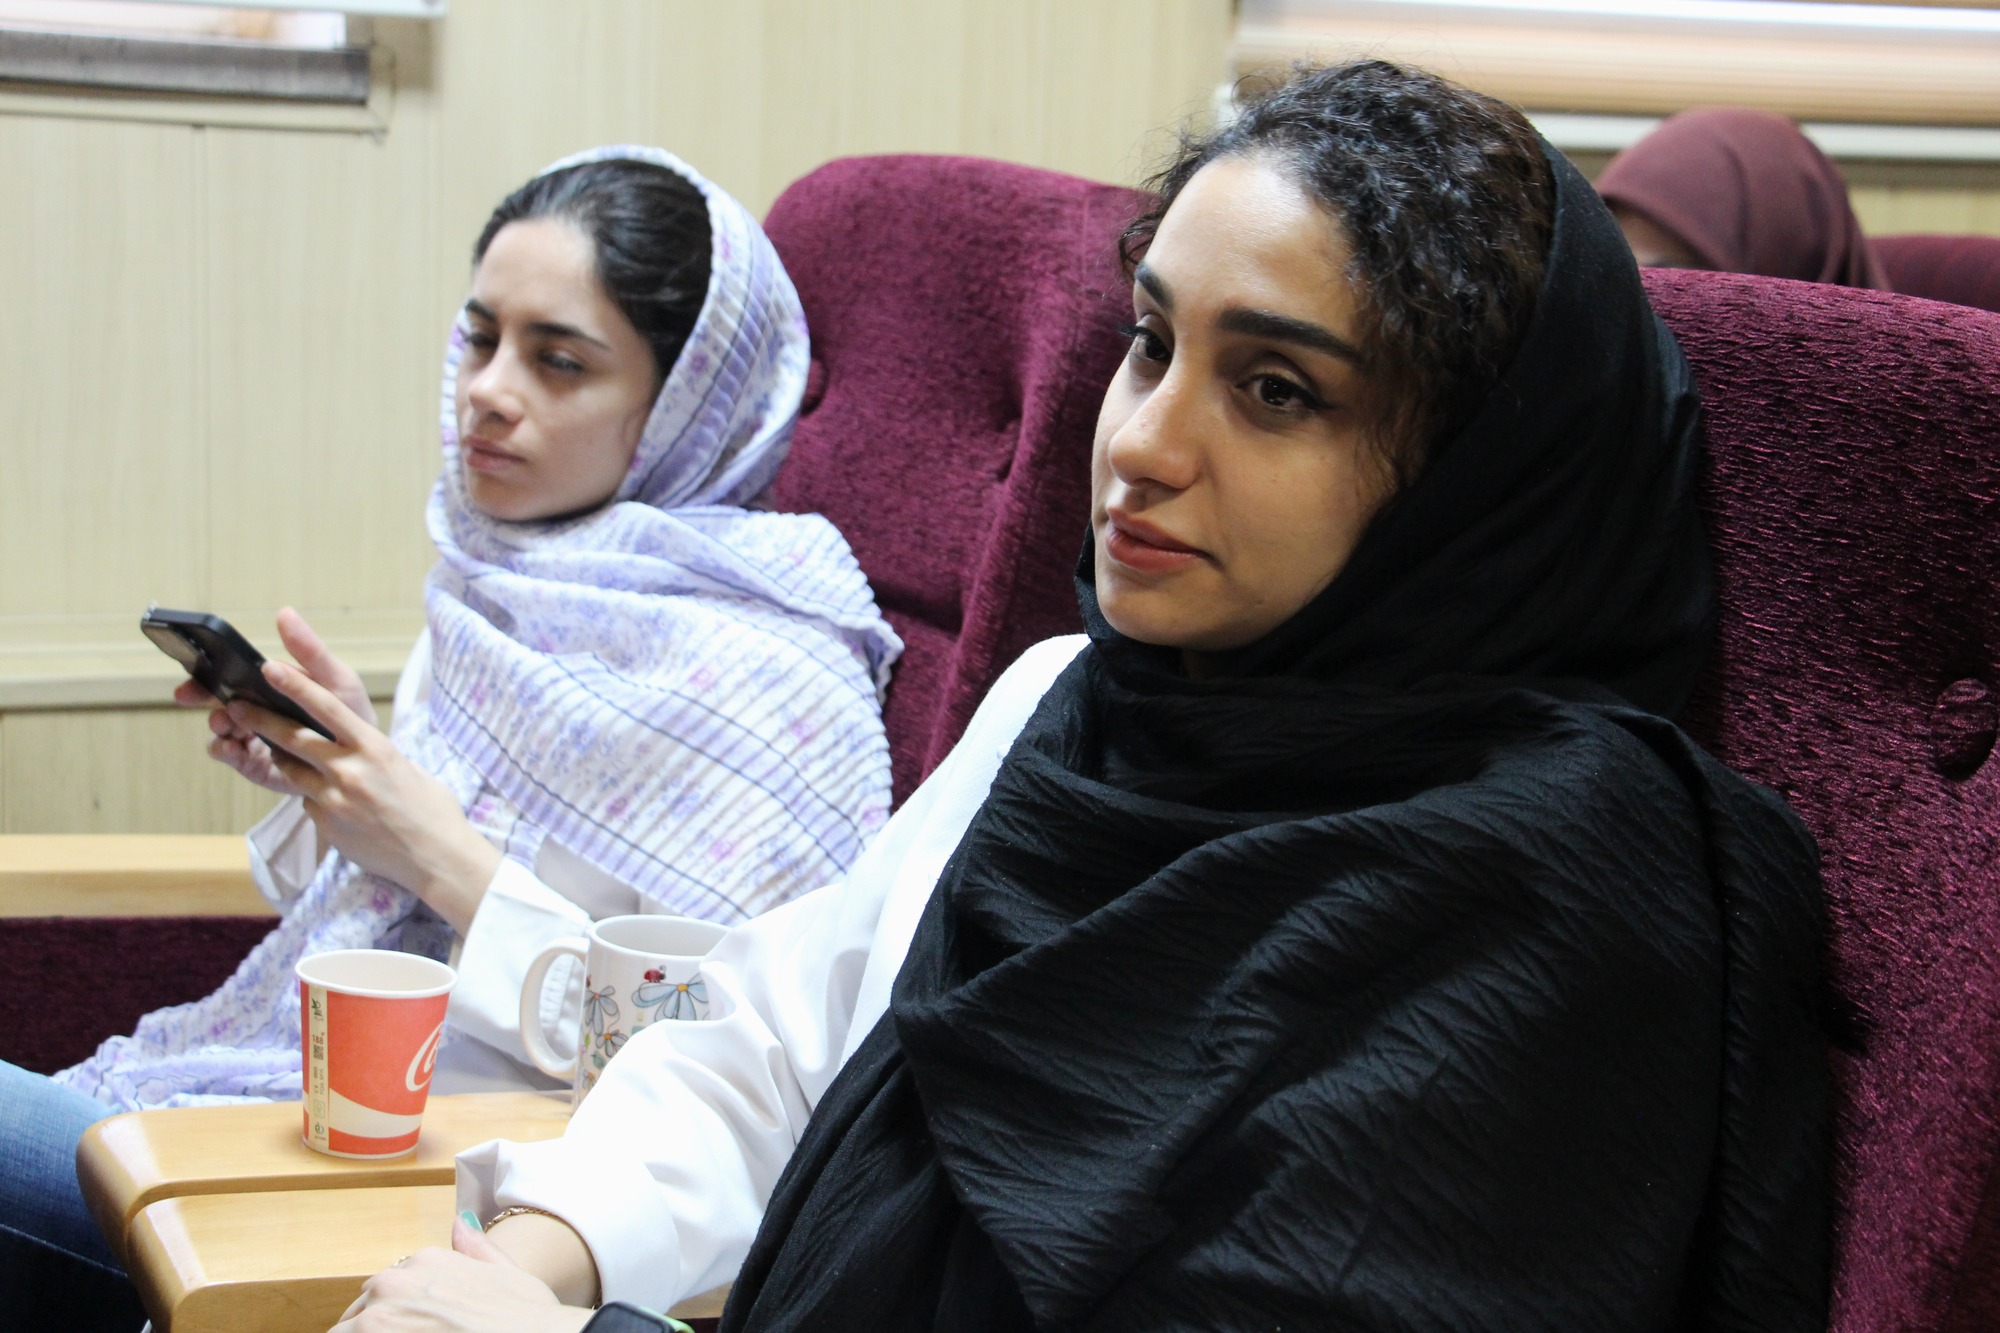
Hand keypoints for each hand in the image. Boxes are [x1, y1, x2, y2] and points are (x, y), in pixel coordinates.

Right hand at [177, 608, 377, 795]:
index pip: (230, 675)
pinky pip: (234, 759)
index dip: (208, 672)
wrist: (366, 757)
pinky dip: (226, 751)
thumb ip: (310, 651)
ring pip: (222, 730)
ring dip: (217, 724)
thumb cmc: (349, 712)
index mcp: (269, 687)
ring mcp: (254, 740)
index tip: (194, 670)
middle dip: (201, 697)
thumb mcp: (335, 679)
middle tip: (190, 695)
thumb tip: (285, 613)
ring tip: (224, 722)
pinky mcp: (258, 766)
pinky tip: (232, 747)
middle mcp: (256, 712)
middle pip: (218, 700)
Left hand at [230, 659, 500, 932]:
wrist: (436, 859)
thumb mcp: (406, 767)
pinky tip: (337, 805)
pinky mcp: (326, 826)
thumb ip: (373, 752)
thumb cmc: (431, 809)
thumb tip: (352, 744)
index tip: (270, 667)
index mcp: (375, 748)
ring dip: (281, 759)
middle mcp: (350, 771)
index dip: (295, 685)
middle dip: (259, 720)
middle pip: (292, 738)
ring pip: (290, 771)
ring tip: (275, 750)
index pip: (327, 707)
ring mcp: (334, 800)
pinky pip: (309, 803)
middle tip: (235, 707)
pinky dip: (315, 797)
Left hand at [330, 1215, 591, 1332]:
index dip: (394, 1321)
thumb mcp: (506, 1272)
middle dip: (373, 1332)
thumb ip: (476, 1248)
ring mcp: (378, 1314)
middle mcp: (394, 1282)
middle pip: (359, 1316)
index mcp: (426, 1261)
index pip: (385, 1293)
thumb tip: (461, 1223)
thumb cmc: (526, 1317)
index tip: (413, 1331)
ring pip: (346, 1332)